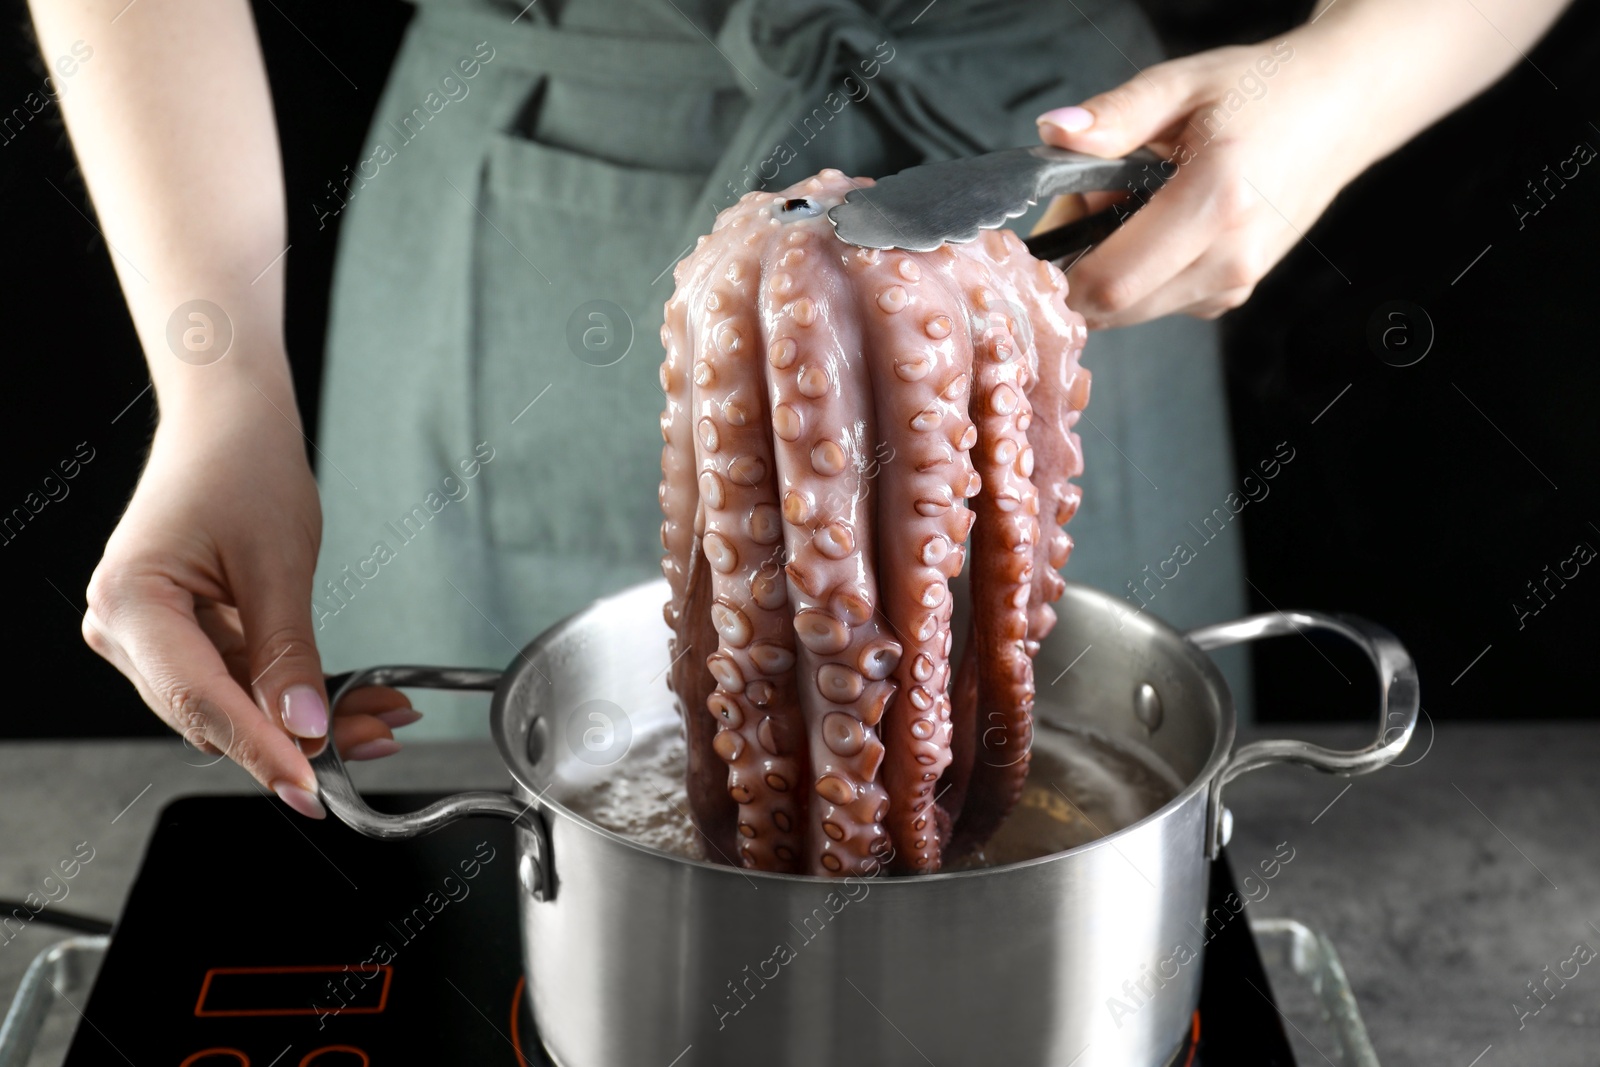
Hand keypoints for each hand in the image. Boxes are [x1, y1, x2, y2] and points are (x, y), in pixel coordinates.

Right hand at [83, 391, 414, 817]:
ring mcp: (149, 636)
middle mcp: (124, 629)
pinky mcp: (180, 635)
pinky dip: (294, 691)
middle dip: (298, 735)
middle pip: (215, 713)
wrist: (228, 420)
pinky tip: (351, 700)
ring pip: (233, 704)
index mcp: (131, 605)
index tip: (312, 789)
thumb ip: (287, 652)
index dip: (263, 751)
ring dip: (306, 718)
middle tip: (378, 741)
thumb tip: (304, 727)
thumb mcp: (277, 563)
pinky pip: (239, 680)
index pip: (201, 702)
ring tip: (382, 718)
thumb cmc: (241, 466)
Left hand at [1033, 33, 1369, 328]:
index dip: (1057, 268)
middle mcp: (1231, 257)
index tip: (1047, 226)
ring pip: (1131, 310)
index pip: (1109, 281)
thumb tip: (1056, 133)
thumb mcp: (1183, 82)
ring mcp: (1236, 282)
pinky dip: (1139, 273)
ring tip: (1130, 203)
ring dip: (1108, 268)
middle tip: (1086, 201)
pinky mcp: (1233, 292)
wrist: (1342, 108)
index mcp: (1216, 201)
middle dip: (1077, 267)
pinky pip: (1158, 303)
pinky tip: (1158, 223)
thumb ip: (1115, 115)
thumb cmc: (1265, 90)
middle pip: (1113, 307)